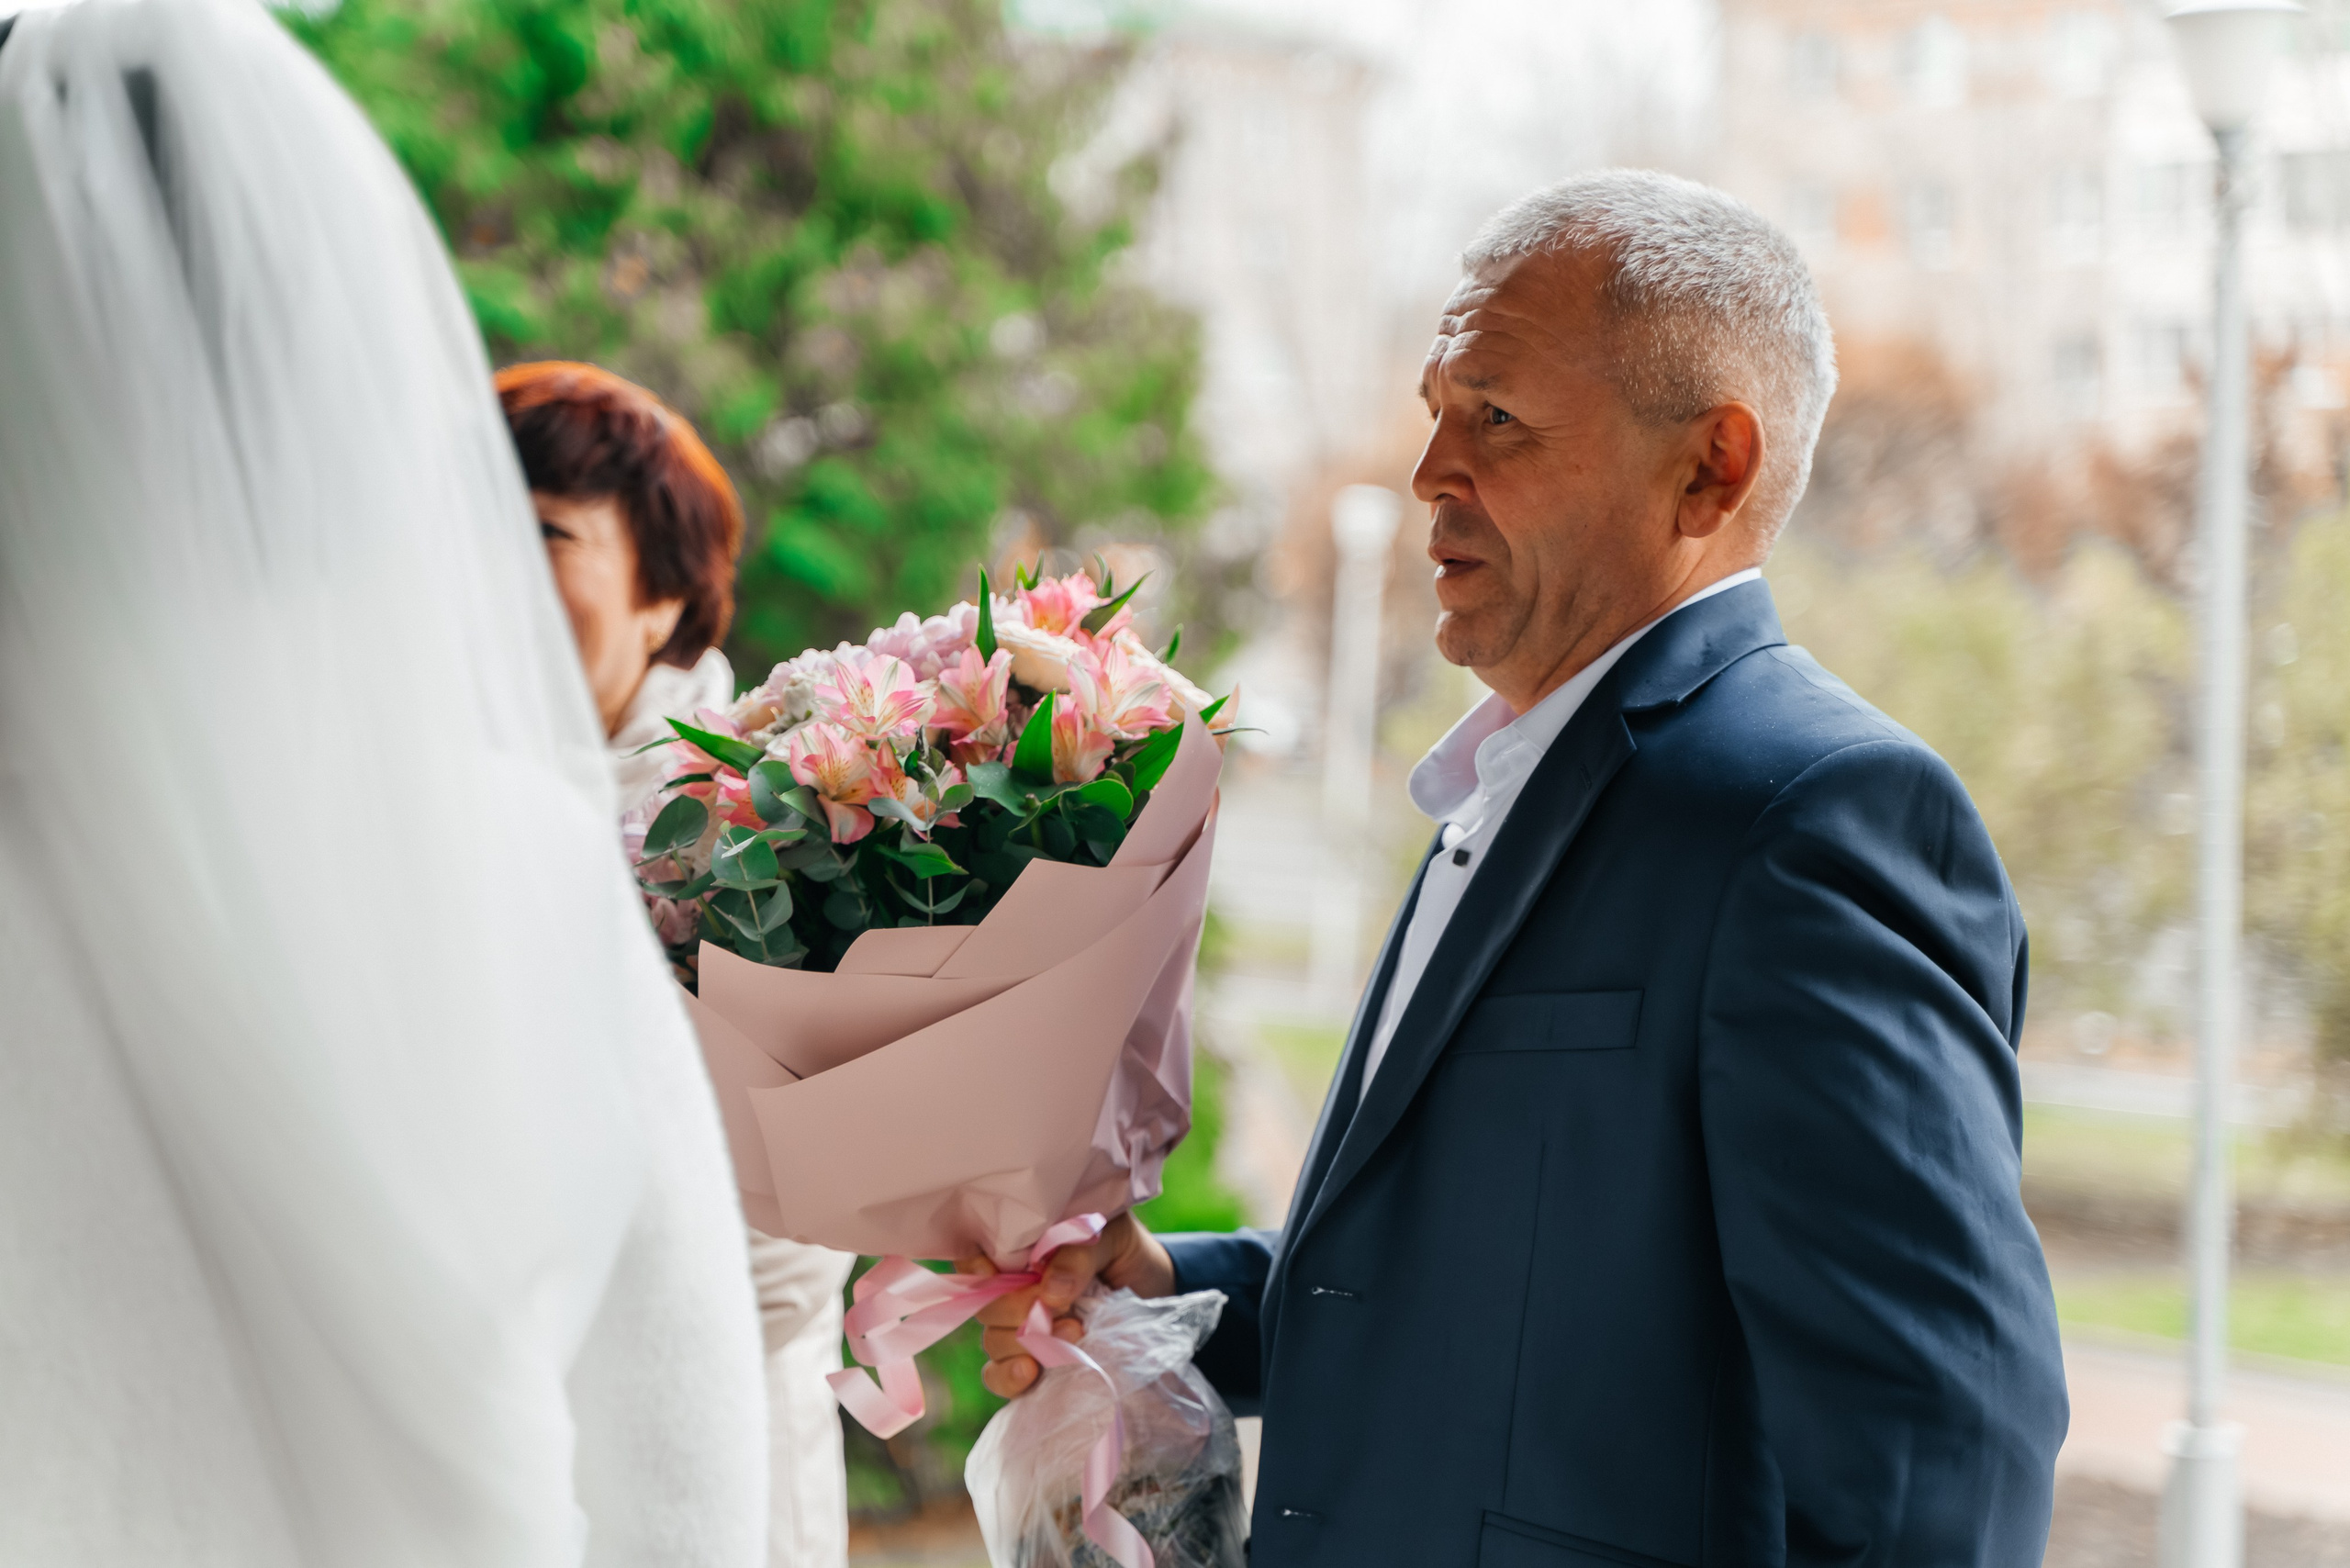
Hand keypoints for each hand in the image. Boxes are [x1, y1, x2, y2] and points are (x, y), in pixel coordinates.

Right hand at [965, 1212, 1176, 1397]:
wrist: (1154, 1288)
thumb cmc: (1122, 1251)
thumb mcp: (1107, 1237)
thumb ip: (1077, 1255)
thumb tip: (1050, 1294)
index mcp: (1019, 1254)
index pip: (975, 1259)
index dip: (974, 1267)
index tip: (992, 1271)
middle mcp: (1011, 1293)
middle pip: (987, 1308)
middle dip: (1021, 1311)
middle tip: (1065, 1310)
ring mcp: (1020, 1332)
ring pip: (995, 1342)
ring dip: (1026, 1345)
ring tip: (1073, 1336)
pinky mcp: (1034, 1365)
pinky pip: (999, 1377)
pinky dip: (1009, 1378)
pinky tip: (1030, 1374)